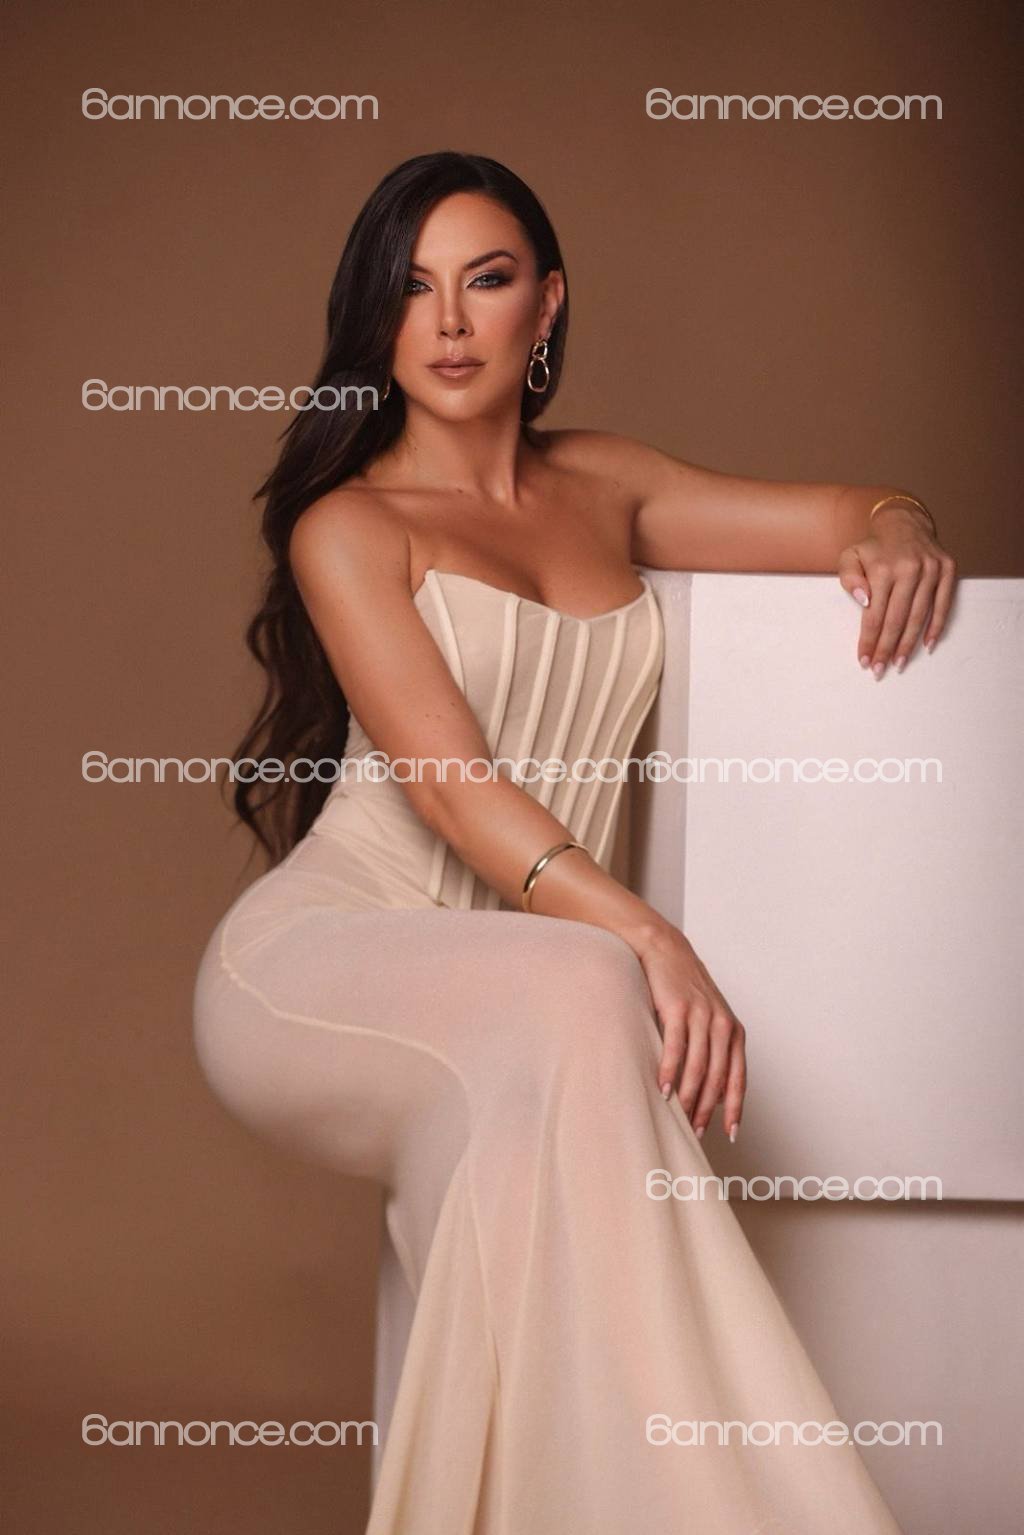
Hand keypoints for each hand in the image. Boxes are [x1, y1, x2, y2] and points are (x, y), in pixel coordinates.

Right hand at [635, 924, 746, 1141]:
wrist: (665, 949)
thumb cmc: (684, 989)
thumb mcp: (708, 1018)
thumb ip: (714, 1050)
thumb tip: (711, 1092)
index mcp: (734, 1031)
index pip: (738, 1078)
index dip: (734, 1108)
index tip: (730, 1134)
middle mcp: (723, 1025)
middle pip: (717, 1078)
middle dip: (707, 1109)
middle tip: (696, 1132)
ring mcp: (701, 1016)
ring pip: (698, 1067)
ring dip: (688, 1097)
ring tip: (678, 1118)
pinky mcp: (677, 1009)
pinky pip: (676, 1048)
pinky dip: (670, 1072)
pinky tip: (663, 1089)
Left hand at [837, 505, 957, 677]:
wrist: (904, 522)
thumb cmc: (874, 548)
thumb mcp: (850, 556)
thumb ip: (849, 578)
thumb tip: (863, 601)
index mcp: (882, 568)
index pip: (874, 614)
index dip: (869, 640)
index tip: (865, 660)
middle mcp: (908, 569)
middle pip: (896, 619)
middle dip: (887, 648)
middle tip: (880, 670)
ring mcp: (931, 569)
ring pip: (919, 615)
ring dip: (909, 643)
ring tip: (900, 663)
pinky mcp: (947, 569)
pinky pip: (943, 604)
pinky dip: (937, 626)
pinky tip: (927, 645)